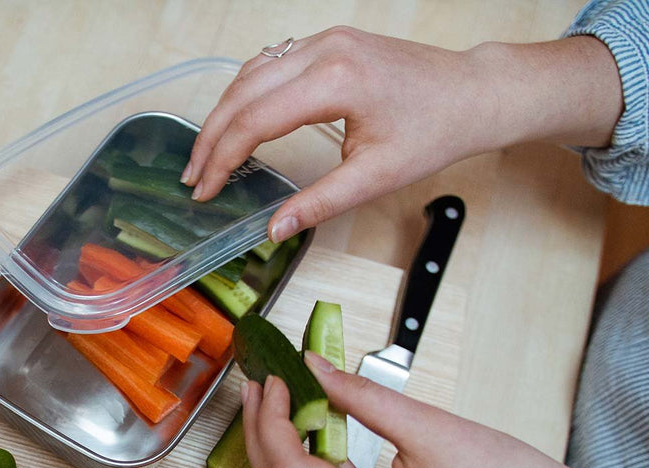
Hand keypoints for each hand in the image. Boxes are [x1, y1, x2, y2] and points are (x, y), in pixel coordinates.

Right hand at [183, 27, 620, 241]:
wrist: (471, 95)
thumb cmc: (434, 132)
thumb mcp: (376, 177)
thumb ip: (319, 202)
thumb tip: (274, 229)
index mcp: (335, 80)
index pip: (255, 120)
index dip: (223, 158)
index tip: (205, 189)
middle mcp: (324, 49)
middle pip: (244, 91)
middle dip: (212, 137)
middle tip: (194, 175)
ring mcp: (327, 40)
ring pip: (253, 72)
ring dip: (224, 112)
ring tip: (208, 152)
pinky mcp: (332, 43)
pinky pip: (273, 62)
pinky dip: (247, 92)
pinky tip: (238, 117)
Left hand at [241, 351, 648, 467]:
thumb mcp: (426, 426)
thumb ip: (360, 397)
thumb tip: (314, 368)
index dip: (272, 421)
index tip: (273, 381)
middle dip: (262, 434)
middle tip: (261, 385)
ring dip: (277, 450)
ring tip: (274, 401)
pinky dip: (303, 465)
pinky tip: (305, 429)